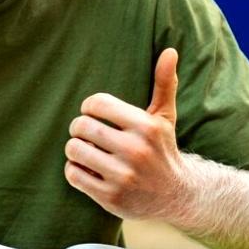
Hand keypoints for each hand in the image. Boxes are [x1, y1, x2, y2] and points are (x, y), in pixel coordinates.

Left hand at [63, 48, 196, 225]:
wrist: (175, 196)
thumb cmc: (163, 149)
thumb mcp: (165, 117)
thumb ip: (164, 84)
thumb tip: (170, 51)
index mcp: (146, 126)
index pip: (97, 104)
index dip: (89, 107)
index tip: (94, 114)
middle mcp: (135, 151)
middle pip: (81, 126)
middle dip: (79, 128)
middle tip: (86, 133)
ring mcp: (123, 176)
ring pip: (74, 150)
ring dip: (75, 149)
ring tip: (87, 150)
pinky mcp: (110, 197)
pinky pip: (73, 174)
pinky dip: (74, 170)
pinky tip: (87, 169)